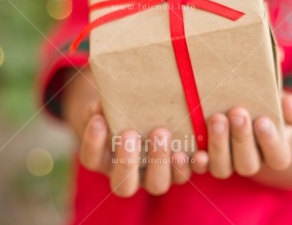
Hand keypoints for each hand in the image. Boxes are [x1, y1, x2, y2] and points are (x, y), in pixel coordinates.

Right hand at [62, 69, 192, 197]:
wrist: (147, 115)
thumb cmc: (123, 110)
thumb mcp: (110, 105)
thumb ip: (102, 106)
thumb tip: (100, 106)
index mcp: (105, 160)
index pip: (91, 159)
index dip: (92, 143)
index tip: (98, 121)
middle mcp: (129, 176)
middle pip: (124, 185)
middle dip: (127, 161)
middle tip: (130, 134)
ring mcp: (156, 176)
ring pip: (158, 184)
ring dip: (161, 162)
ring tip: (162, 133)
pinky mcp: (180, 169)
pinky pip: (187, 173)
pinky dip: (195, 165)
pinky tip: (200, 153)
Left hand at [192, 91, 291, 177]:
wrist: (237, 107)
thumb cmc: (265, 105)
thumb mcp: (283, 102)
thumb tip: (290, 106)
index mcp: (274, 152)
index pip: (278, 158)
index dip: (271, 143)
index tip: (263, 120)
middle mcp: (249, 163)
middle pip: (248, 164)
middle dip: (242, 138)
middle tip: (237, 113)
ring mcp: (226, 164)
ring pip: (222, 168)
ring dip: (219, 146)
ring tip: (216, 119)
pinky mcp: (205, 161)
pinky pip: (200, 168)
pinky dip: (197, 162)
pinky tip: (196, 150)